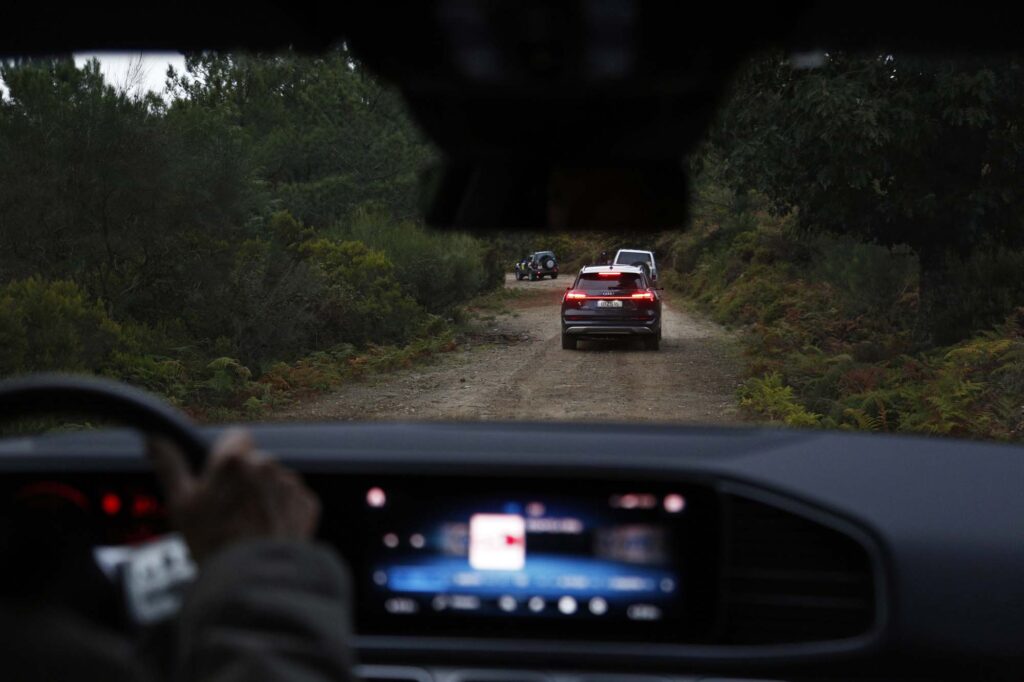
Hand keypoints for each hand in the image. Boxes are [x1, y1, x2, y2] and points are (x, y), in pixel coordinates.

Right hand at [147, 428, 319, 562]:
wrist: (254, 578)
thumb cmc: (214, 543)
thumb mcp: (180, 505)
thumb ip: (170, 465)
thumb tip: (155, 439)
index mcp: (234, 461)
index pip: (235, 438)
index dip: (226, 457)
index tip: (219, 477)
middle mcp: (266, 465)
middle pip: (255, 462)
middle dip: (245, 479)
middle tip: (230, 511)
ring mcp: (290, 484)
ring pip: (275, 481)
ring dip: (265, 495)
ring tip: (250, 526)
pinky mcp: (307, 504)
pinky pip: (293, 500)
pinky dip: (283, 512)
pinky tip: (268, 532)